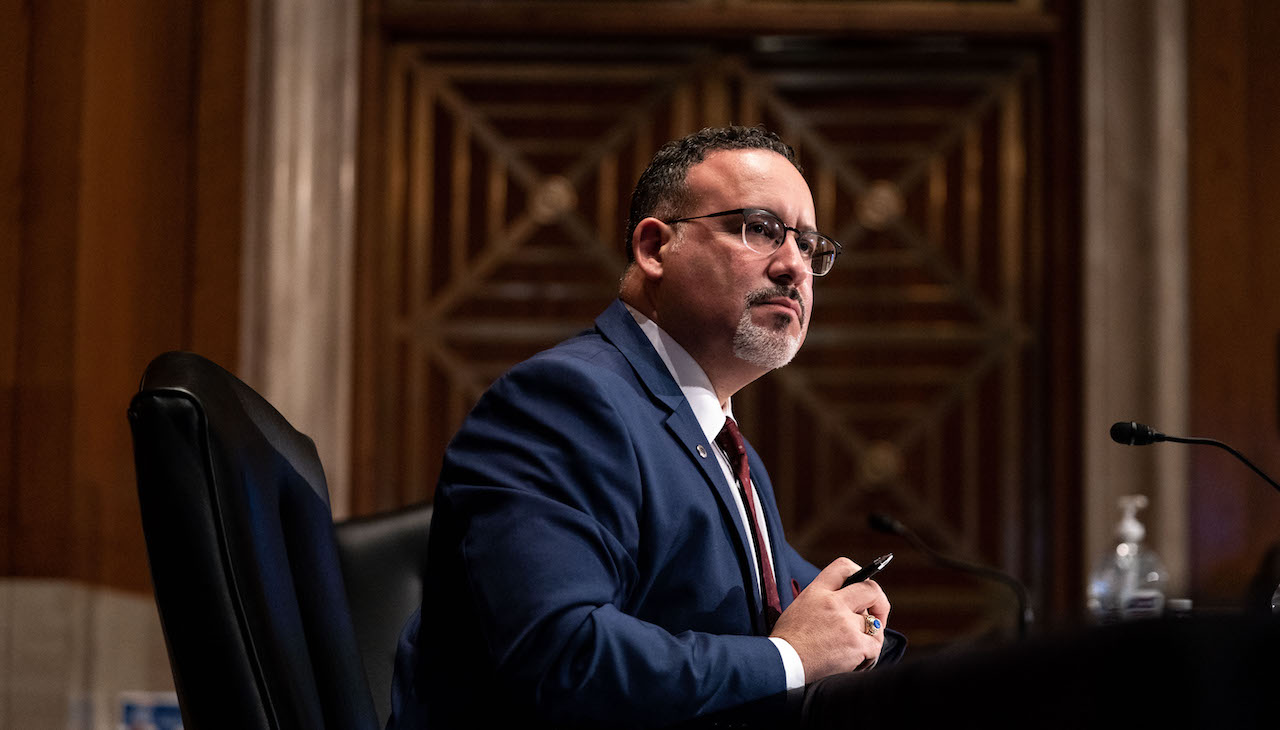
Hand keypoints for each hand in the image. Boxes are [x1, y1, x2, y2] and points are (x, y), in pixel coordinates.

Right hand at [769, 557, 890, 681]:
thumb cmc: (789, 640)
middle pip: (871, 590)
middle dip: (880, 602)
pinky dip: (869, 655)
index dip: (859, 572)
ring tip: (856, 646)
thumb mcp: (801, 606)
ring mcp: (845, 624)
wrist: (783, 664)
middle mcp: (833, 603)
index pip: (844, 567)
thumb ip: (824, 598)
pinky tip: (855, 660)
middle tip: (877, 614)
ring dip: (871, 635)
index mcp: (817, 591)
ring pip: (875, 624)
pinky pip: (875, 645)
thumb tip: (851, 602)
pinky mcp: (855, 645)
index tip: (863, 586)